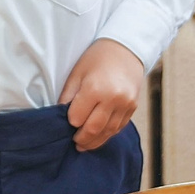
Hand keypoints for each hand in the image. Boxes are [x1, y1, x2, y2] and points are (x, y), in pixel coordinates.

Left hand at [59, 37, 144, 151]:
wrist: (126, 49)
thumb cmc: (98, 58)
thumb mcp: (77, 73)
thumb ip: (68, 96)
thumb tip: (61, 116)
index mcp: (95, 89)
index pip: (77, 118)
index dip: (70, 122)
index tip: (66, 122)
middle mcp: (113, 99)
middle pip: (93, 129)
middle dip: (81, 138)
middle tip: (74, 141)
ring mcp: (125, 104)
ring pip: (108, 132)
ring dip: (95, 141)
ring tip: (84, 144)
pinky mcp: (133, 107)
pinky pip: (119, 127)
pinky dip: (108, 134)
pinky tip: (99, 136)